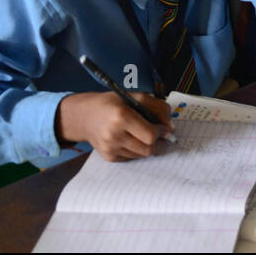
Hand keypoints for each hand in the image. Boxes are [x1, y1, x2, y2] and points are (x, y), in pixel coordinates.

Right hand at [55, 91, 173, 160]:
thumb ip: (158, 108)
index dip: (162, 132)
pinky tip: (134, 140)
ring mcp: (110, 148)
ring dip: (149, 146)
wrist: (84, 116)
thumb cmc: (112, 103)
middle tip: (162, 135)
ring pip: (142, 155)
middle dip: (159, 142)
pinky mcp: (109, 157)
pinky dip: (138, 150)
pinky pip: (132, 158)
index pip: (150, 135)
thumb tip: (170, 127)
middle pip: (148, 148)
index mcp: (121, 117)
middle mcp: (114, 135)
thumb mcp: (135, 96)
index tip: (165, 128)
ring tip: (147, 136)